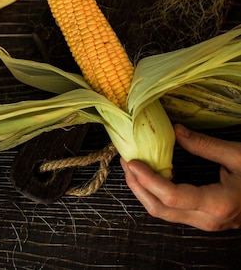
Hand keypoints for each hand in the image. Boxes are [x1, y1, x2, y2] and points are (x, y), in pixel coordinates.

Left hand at [121, 124, 240, 230]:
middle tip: (125, 161)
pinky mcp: (204, 220)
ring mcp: (206, 223)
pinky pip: (173, 210)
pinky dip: (157, 193)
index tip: (132, 162)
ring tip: (132, 166)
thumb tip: (174, 130)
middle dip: (137, 186)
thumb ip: (204, 144)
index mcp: (217, 204)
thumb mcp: (237, 155)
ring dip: (144, 190)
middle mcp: (208, 220)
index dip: (148, 180)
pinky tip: (152, 174)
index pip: (171, 196)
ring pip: (164, 213)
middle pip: (161, 209)